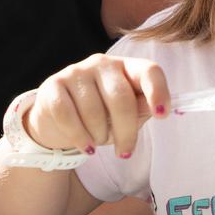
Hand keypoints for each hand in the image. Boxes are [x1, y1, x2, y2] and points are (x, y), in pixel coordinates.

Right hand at [25, 54, 170, 157]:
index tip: (162, 115)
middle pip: (121, 98)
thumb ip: (140, 109)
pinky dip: (80, 137)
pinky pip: (68, 116)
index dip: (158, 91)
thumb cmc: (99, 117)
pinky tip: (85, 146)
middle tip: (124, 151)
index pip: (148, 70)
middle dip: (126, 131)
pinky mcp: (53, 85)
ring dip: (99, 136)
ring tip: (97, 141)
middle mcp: (101, 63)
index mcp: (126, 67)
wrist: (56, 122)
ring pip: (94, 111)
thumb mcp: (125, 116)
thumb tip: (156, 109)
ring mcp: (75, 72)